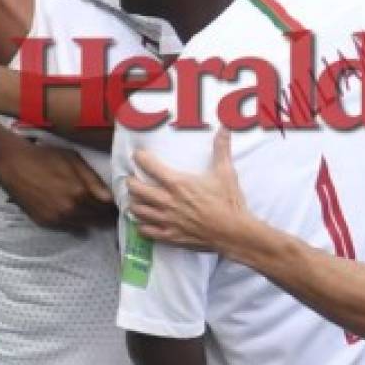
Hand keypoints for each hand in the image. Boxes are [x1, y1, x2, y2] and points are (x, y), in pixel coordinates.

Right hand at [0, 141, 116, 229]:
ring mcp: (57, 218)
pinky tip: (78, 216)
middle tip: (112, 213)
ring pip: (84, 226)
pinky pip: (68, 228)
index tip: (120, 205)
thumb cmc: (45, 157)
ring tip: (98, 216)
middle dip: (107, 216)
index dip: (115, 207)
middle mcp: (70, 209)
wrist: (13, 164)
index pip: (107, 207)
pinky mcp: (45, 223)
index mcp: (80, 192)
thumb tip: (109, 198)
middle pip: (97, 219)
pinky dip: (77, 224)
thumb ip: (93, 180)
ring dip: (93, 221)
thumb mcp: (73, 160)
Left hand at [127, 130, 250, 254]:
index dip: (140, 158)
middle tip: (132, 179)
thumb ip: (221, 149)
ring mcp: (167, 219)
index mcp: (178, 183)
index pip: (150, 166)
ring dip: (134, 203)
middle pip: (137, 189)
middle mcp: (168, 201)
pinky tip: (142, 222)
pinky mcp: (171, 235)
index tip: (138, 155)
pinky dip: (141, 225)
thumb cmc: (228, 201)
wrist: (233, 231)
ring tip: (135, 199)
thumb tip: (225, 128)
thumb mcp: (225, 172)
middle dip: (131, 182)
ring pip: (138, 210)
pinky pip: (147, 231)